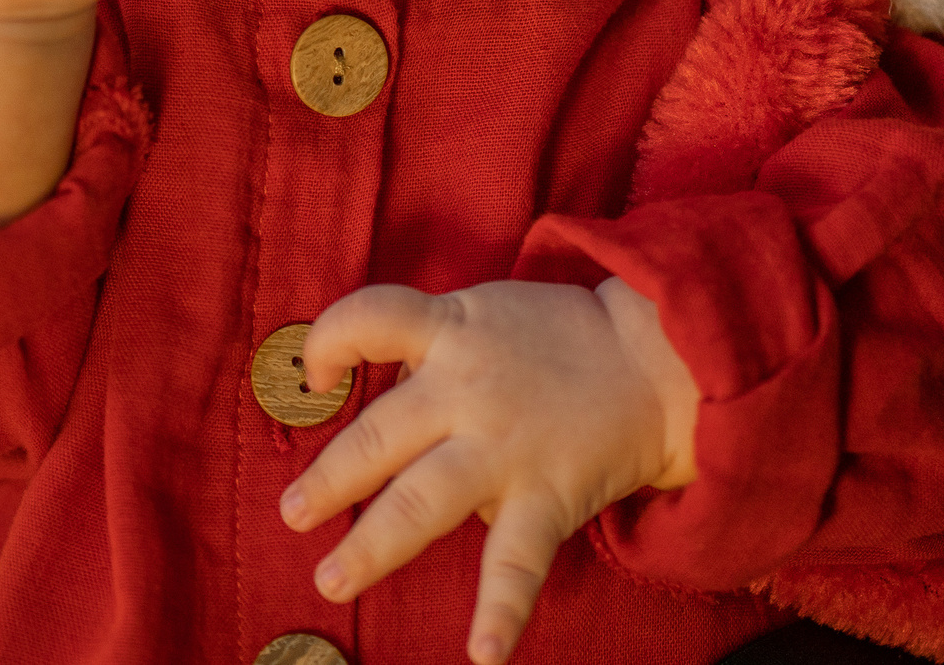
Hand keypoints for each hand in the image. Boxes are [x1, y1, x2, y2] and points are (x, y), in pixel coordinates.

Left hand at [280, 279, 699, 663]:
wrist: (653, 360)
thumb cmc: (553, 339)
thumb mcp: (482, 313)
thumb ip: (425, 343)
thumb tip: (361, 382)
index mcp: (450, 333)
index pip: (371, 319)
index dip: (330, 341)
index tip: (315, 374)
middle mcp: (467, 392)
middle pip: (379, 436)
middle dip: (329, 479)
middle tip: (291, 513)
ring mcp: (504, 449)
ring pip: (423, 501)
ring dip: (372, 545)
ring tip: (332, 578)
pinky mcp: (546, 498)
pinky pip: (517, 562)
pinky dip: (501, 611)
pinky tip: (481, 655)